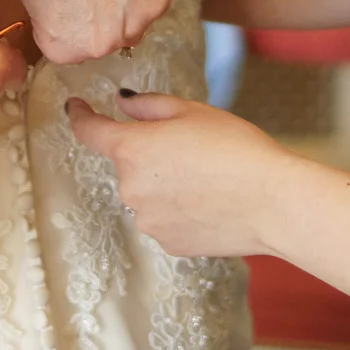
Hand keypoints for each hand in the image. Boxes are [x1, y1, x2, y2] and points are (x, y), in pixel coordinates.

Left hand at [15, 0, 170, 64]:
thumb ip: (58, 21)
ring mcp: (131, 27)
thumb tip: (72, 19)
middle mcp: (98, 48)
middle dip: (102, 17)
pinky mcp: (156, 3)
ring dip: (127, 6)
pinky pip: (154, 3)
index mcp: (64, 49)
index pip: (73, 46)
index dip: (73, 20)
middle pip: (105, 40)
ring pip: (133, 24)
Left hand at [65, 92, 293, 257]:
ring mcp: (147, 221)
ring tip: (209, 178)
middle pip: (128, 163)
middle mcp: (130, 188)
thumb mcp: (192, 111)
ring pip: (146, 193)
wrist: (273, 202)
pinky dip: (178, 209)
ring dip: (164, 183)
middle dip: (149, 153)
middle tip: (192, 147)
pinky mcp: (168, 244)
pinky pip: (163, 218)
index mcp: (131, 149)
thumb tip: (121, 105)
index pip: (89, 131)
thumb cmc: (236, 148)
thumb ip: (147, 106)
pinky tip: (210, 202)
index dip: (79, 115)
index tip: (76, 106)